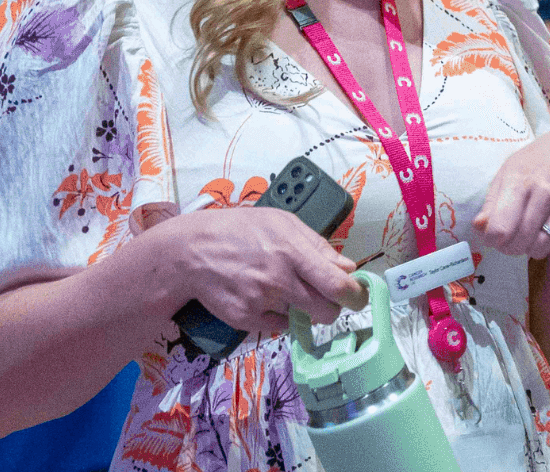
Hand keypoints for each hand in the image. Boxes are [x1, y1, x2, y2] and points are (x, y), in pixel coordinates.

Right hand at [152, 206, 364, 333]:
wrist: (190, 251)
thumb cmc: (239, 230)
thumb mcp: (282, 223)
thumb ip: (318, 245)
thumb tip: (347, 267)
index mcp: (293, 252)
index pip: (338, 285)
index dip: (356, 295)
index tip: (359, 295)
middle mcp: (279, 280)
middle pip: (327, 312)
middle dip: (333, 308)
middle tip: (326, 298)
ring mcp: (262, 303)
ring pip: (304, 320)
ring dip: (303, 309)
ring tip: (284, 289)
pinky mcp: (246, 320)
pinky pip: (278, 326)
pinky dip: (277, 315)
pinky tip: (262, 296)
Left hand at [475, 127, 549, 257]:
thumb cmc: (538, 162)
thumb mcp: (509, 172)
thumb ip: (491, 202)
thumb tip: (478, 228)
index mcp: (520, 179)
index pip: (500, 229)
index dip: (492, 240)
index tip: (495, 237)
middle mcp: (547, 191)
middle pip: (520, 242)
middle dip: (511, 247)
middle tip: (513, 241)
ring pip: (541, 247)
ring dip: (532, 247)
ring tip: (533, 233)